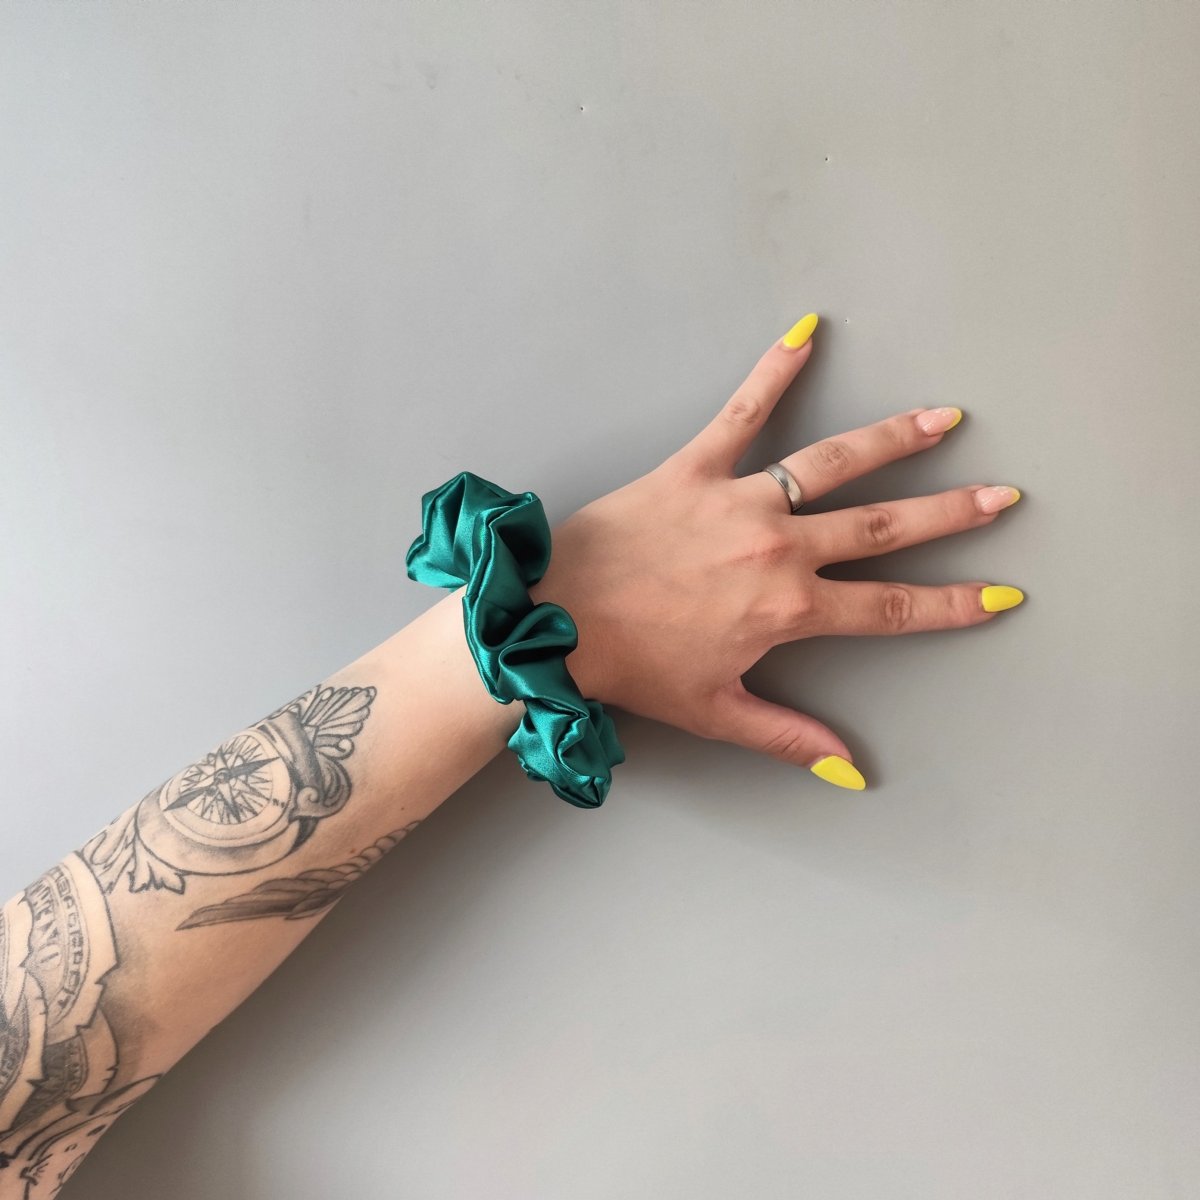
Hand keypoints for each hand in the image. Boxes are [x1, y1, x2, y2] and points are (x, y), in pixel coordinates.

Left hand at [529, 315, 1022, 789]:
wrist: (554, 623)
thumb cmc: (633, 668)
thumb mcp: (715, 711)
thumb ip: (789, 737)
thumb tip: (850, 770)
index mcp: (788, 610)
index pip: (891, 609)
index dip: (952, 606)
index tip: (1000, 595)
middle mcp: (778, 549)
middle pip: (884, 527)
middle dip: (950, 514)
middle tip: (1001, 497)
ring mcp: (740, 501)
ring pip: (835, 463)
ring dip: (895, 439)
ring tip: (943, 417)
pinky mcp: (695, 467)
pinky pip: (743, 410)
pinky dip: (775, 370)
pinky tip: (804, 332)